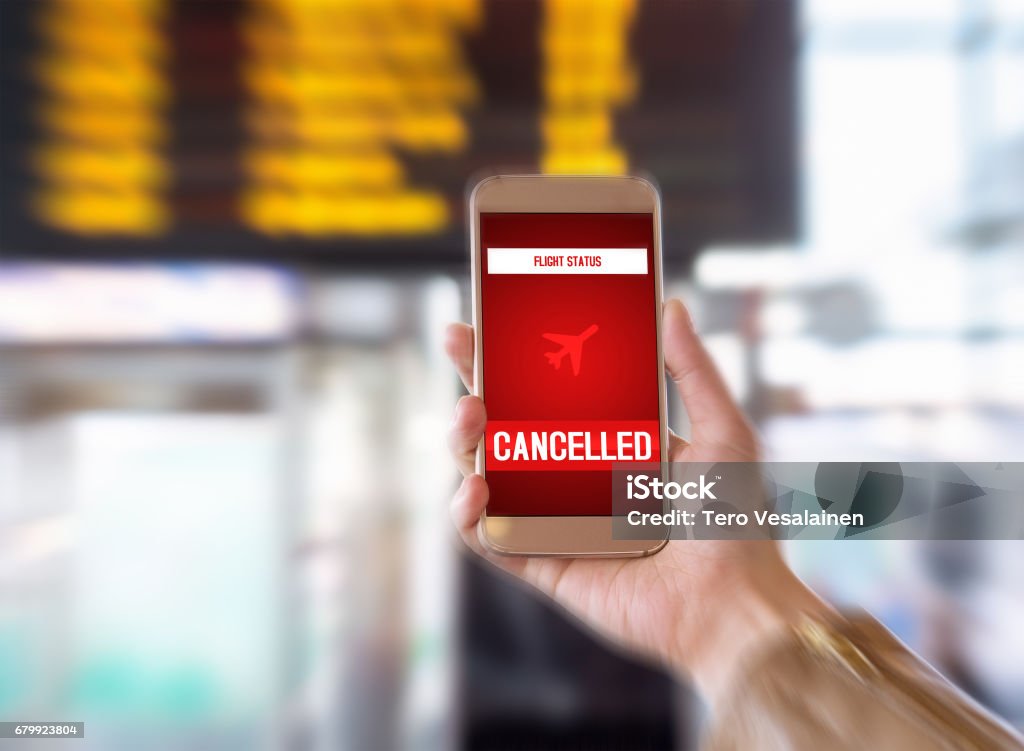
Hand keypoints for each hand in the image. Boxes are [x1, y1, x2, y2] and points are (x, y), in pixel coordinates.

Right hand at [445, 299, 832, 704]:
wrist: (733, 606)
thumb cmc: (736, 522)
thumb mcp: (723, 432)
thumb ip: (694, 371)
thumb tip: (670, 306)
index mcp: (610, 443)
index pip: (548, 394)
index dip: (510, 360)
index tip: (483, 324)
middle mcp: (574, 479)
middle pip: (506, 427)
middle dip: (474, 386)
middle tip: (461, 351)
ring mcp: (554, 522)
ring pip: (485, 475)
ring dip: (464, 442)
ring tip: (470, 418)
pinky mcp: (542, 565)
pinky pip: (487, 538)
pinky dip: (466, 513)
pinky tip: (475, 489)